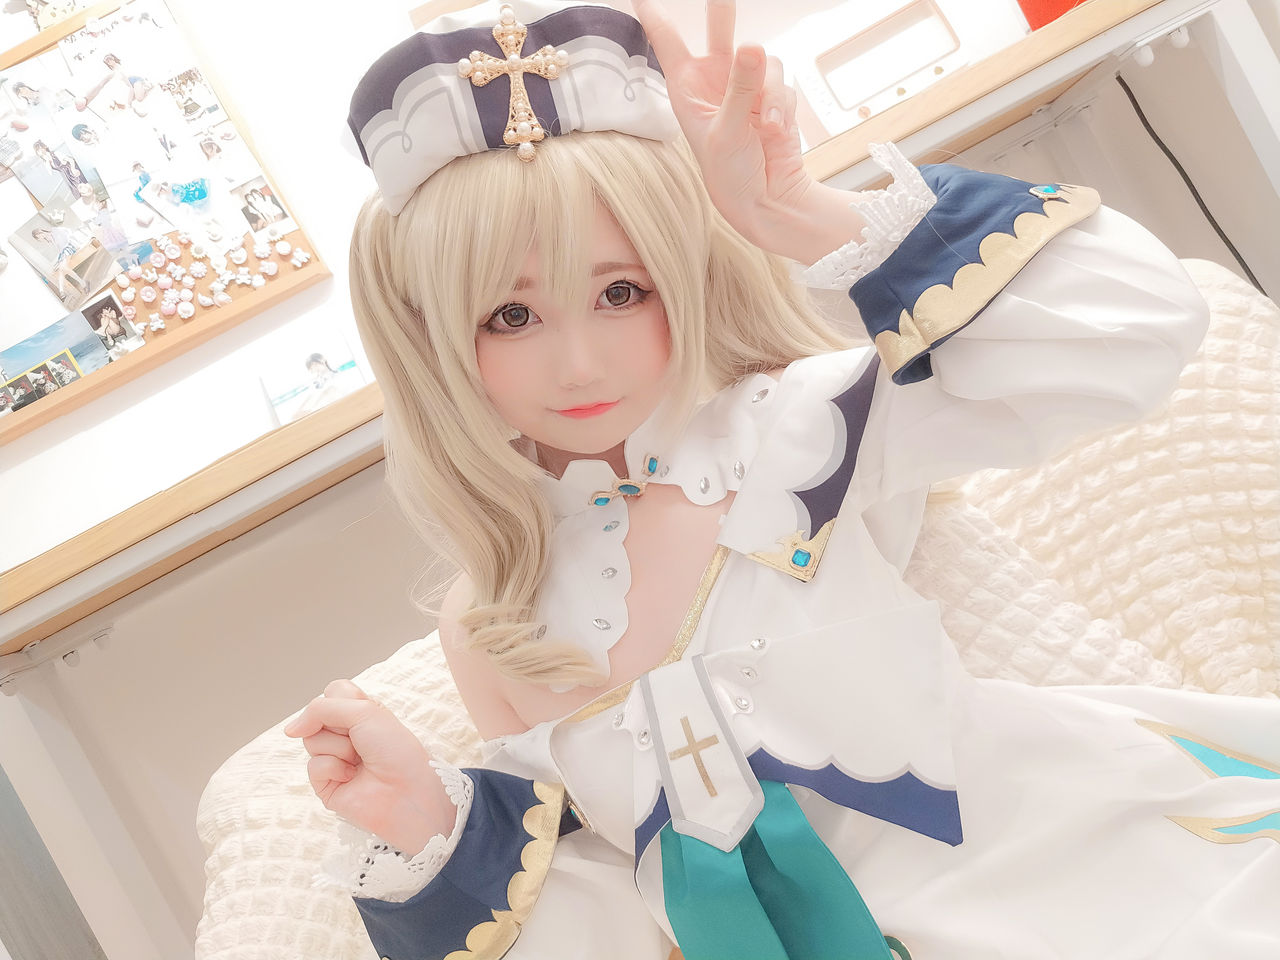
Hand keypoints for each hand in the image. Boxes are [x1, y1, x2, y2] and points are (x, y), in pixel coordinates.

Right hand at [283, 679, 453, 854]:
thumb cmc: (397, 750)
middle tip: (361, 740)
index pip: (331, 693)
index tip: (362, 712)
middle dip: (340, 727)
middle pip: (315, 717)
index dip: (340, 702)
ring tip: (359, 761)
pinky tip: (352, 777)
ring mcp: (334, 759)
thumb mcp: (365, 711)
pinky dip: (334, 769)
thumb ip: (322, 709)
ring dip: (339, 748)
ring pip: (310, 741)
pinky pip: (313, 766)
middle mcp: (345, 735)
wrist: (409, 791)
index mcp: (360, 714)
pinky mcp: (326, 785)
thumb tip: (290, 729)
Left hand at [634, 0, 864, 264]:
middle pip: (718, 31)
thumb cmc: (730, 172)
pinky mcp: (772, 94)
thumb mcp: (728, 131)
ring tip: (766, 125)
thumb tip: (753, 46)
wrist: (765, 197)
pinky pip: (782, 80)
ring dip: (769, 91)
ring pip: (763, 59)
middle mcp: (714, 81)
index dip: (653, 13)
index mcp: (687, 88)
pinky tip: (776, 130)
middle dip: (722, 12)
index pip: (667, 41)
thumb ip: (741, 87)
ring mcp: (745, 86)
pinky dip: (783, 105)